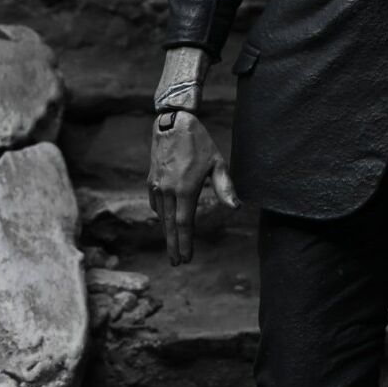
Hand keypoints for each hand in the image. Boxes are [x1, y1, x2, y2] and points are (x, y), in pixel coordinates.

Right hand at [147, 110, 239, 265]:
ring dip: (166, 234)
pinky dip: (160, 216)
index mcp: (184, 189)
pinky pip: (155, 204)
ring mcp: (157, 186)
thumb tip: (236, 207)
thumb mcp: (217, 164)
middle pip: (169, 226)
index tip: (186, 258)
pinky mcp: (152, 180)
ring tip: (172, 248)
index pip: (183, 224)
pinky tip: (165, 222)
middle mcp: (167, 190)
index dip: (185, 243)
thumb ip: (225, 187)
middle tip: (177, 263)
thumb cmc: (199, 143)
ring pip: (161, 216)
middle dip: (174, 246)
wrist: (173, 123)